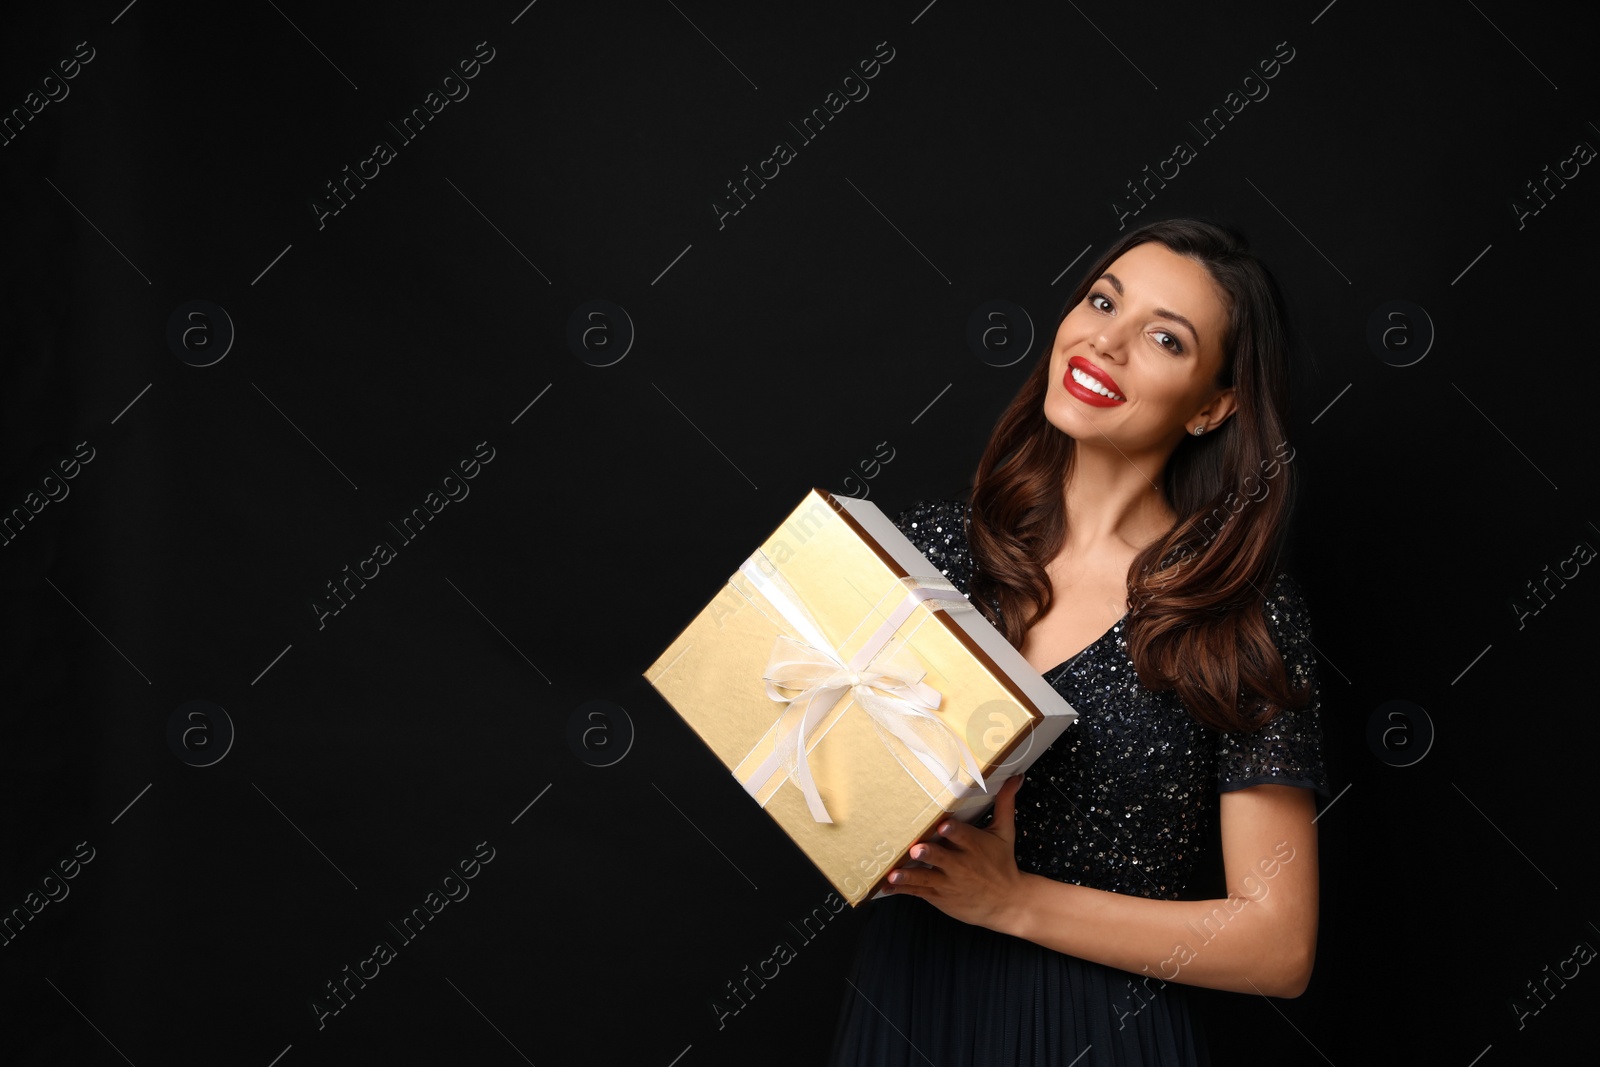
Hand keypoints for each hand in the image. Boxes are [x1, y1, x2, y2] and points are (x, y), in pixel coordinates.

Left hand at [882, 774, 1026, 930]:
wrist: (1007, 902)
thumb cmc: (1002, 864)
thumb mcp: (1005, 833)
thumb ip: (1004, 803)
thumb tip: (1016, 777)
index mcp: (974, 846)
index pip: (964, 836)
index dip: (954, 831)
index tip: (944, 826)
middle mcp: (961, 865)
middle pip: (942, 858)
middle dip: (929, 854)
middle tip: (916, 850)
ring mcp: (948, 882)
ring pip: (926, 878)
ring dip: (909, 876)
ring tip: (893, 875)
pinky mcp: (940, 896)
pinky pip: (919, 892)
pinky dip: (903, 890)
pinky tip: (885, 887)